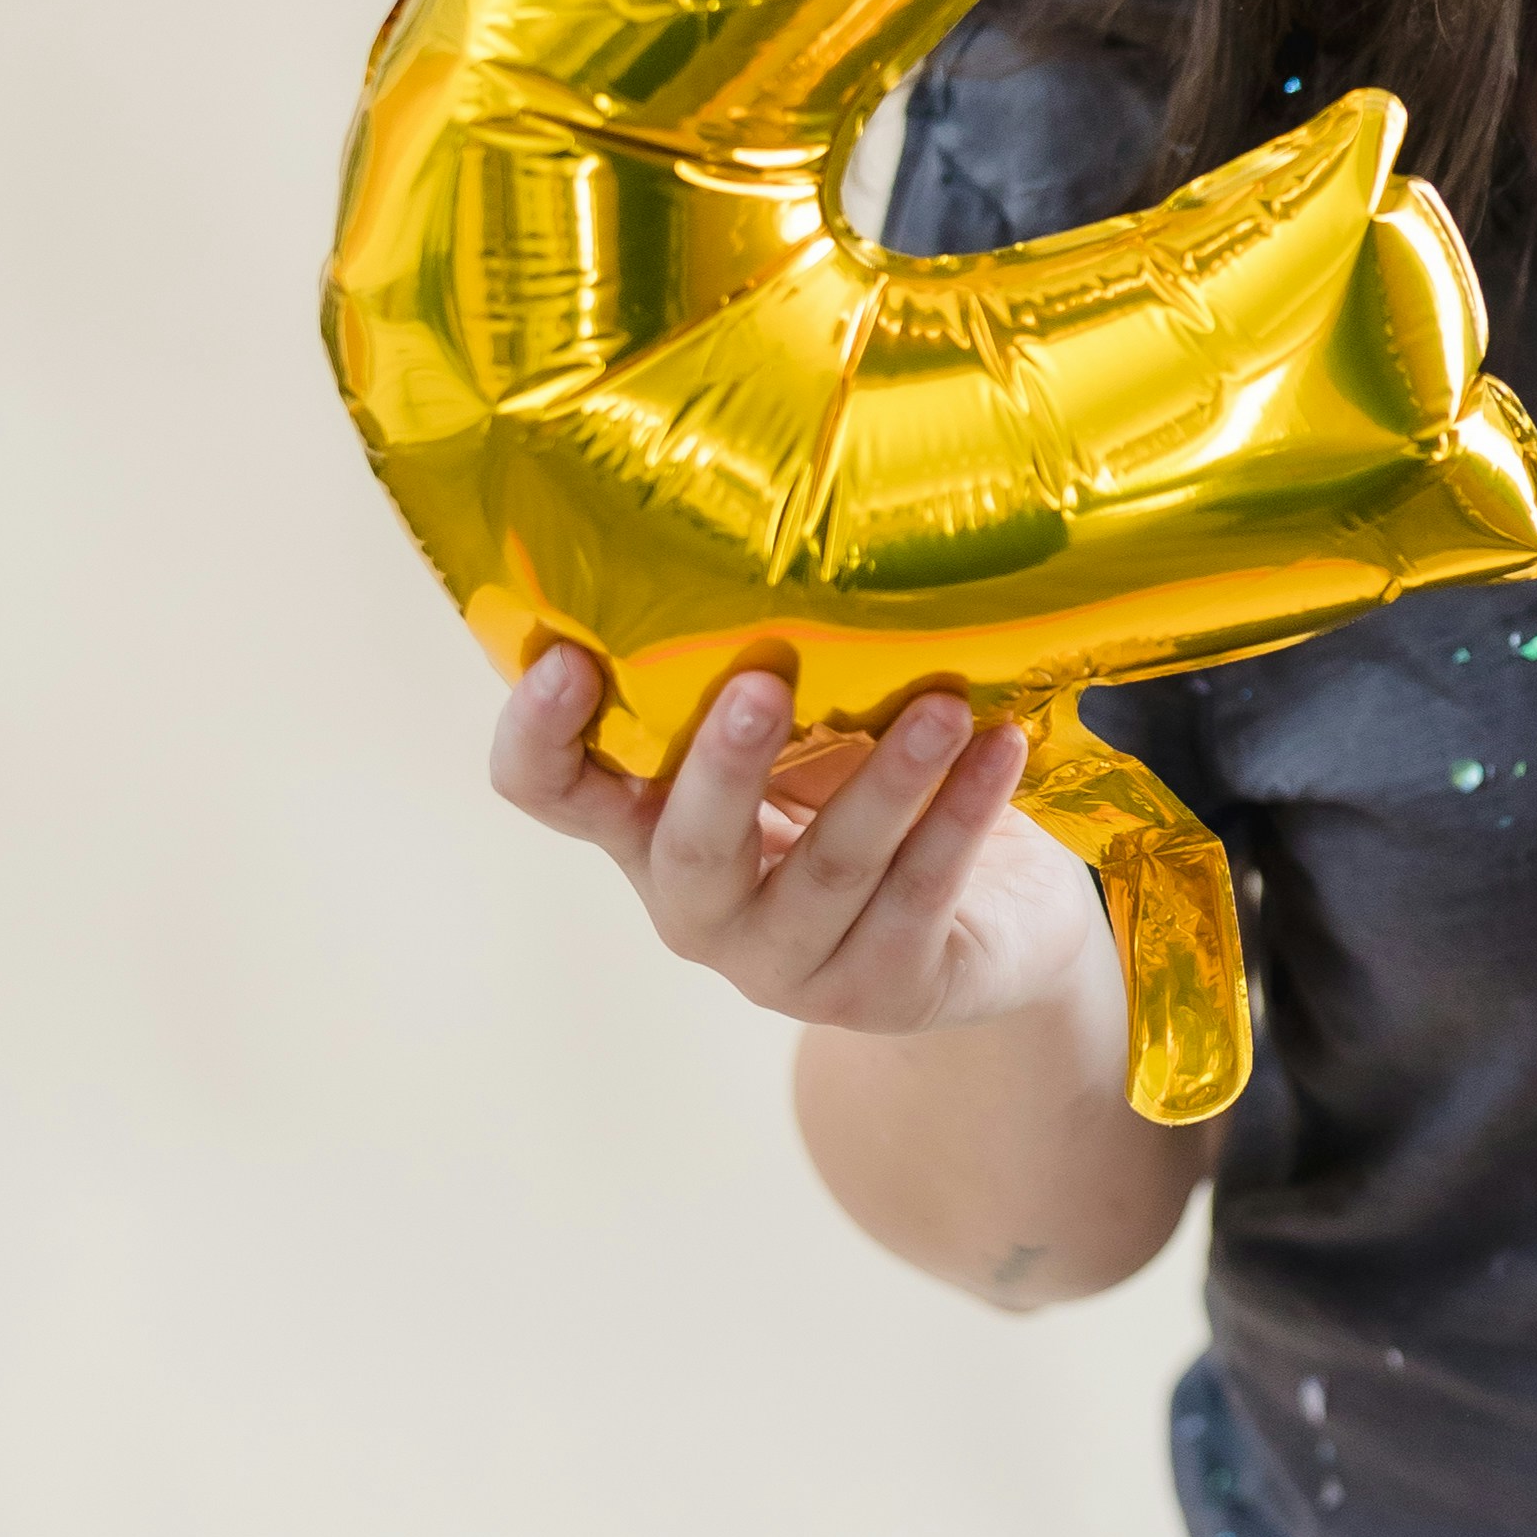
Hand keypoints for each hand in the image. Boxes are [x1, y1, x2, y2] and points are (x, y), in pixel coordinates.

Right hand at [490, 647, 1109, 1035]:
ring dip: (888, 780)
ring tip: (943, 704)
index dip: (537, 736)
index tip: (565, 658)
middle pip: (689, 849)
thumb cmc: (867, 799)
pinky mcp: (880, 993)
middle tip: (761, 682)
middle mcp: (698, 908)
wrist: (989, 926)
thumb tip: (776, 544)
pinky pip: (921, 897)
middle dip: (724, 766)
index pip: (550, 792)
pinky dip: (962, 817)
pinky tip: (999, 749)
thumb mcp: (803, 738)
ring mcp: (785, 965)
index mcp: (649, 829)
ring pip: (829, 873)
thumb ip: (763, 679)